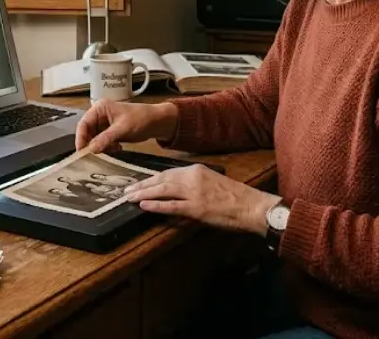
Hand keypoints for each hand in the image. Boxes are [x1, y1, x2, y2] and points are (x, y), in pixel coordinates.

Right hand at [75, 100, 178, 153]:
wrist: (157, 122)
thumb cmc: (141, 119)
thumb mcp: (122, 129)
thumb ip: (105, 138)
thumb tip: (90, 149)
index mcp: (100, 108)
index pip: (83, 124)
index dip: (81, 138)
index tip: (81, 152)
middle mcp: (99, 115)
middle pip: (87, 132)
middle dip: (92, 144)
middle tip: (97, 154)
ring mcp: (104, 124)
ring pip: (94, 139)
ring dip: (101, 147)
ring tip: (114, 148)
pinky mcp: (110, 132)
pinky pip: (102, 142)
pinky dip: (107, 147)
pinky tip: (118, 147)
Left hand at [123, 164, 281, 234]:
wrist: (252, 206)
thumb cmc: (235, 197)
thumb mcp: (212, 182)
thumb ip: (194, 183)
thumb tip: (176, 190)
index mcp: (196, 170)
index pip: (167, 172)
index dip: (151, 178)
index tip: (139, 183)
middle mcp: (192, 178)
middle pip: (160, 180)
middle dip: (142, 185)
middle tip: (127, 191)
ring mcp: (194, 193)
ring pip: (162, 191)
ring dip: (143, 194)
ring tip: (129, 198)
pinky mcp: (196, 208)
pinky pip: (171, 206)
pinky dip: (156, 206)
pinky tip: (144, 206)